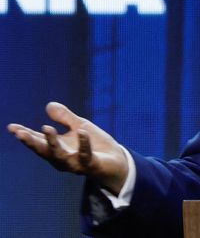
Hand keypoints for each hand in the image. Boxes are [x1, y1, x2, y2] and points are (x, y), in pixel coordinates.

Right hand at [7, 102, 128, 194]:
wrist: (117, 160)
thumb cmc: (96, 144)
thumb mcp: (80, 126)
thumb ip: (65, 117)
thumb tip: (48, 105)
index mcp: (58, 148)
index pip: (38, 141)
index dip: (25, 134)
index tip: (11, 127)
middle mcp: (62, 158)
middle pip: (43, 151)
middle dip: (31, 142)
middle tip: (19, 133)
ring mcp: (75, 163)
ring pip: (60, 156)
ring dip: (52, 143)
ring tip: (46, 128)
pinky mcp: (90, 165)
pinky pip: (86, 155)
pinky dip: (84, 144)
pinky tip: (83, 132)